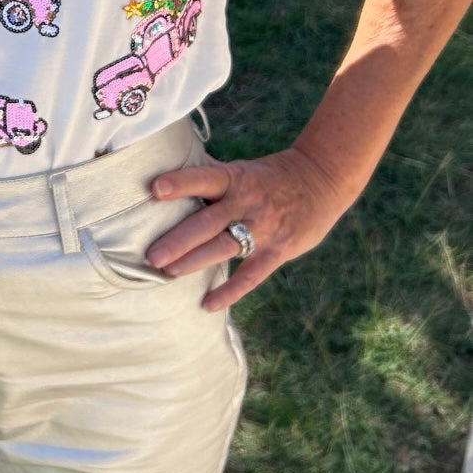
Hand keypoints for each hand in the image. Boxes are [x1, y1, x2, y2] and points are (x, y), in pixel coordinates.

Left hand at [145, 146, 349, 311]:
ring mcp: (264, 228)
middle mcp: (247, 203)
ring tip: (167, 273)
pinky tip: (207, 304)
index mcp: (236, 178)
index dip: (181, 183)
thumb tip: (169, 174)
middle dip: (178, 240)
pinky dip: (230, 291)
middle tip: (150, 256)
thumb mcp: (242, 168)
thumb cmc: (269, 175)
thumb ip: (212, 177)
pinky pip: (251, 275)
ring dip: (194, 262)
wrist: (322, 180)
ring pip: (224, 248)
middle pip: (207, 222)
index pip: (205, 178)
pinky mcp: (278, 250)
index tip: (155, 189)